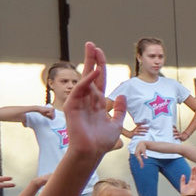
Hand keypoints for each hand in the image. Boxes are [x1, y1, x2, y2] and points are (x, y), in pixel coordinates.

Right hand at [62, 44, 126, 158]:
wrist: (92, 152)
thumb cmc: (102, 141)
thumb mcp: (116, 123)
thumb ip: (119, 110)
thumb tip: (122, 95)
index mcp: (97, 102)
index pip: (99, 80)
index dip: (101, 66)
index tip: (100, 52)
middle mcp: (88, 99)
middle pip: (90, 74)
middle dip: (92, 59)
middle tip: (91, 44)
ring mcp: (80, 101)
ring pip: (85, 78)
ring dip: (89, 63)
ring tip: (92, 48)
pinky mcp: (73, 106)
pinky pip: (81, 89)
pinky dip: (87, 79)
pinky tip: (95, 70)